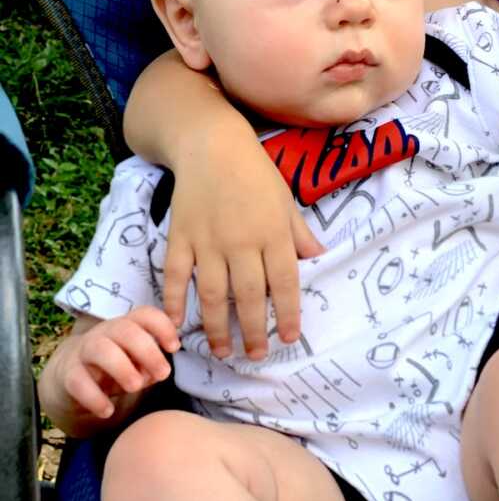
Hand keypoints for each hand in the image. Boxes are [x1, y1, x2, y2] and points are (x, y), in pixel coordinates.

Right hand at [56, 307, 178, 420]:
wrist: (70, 375)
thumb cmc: (115, 365)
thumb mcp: (135, 363)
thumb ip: (150, 365)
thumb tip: (158, 372)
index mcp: (127, 325)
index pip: (145, 315)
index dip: (162, 327)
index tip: (174, 347)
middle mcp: (106, 332)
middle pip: (126, 331)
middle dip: (148, 351)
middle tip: (163, 374)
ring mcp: (84, 350)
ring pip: (101, 349)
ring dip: (122, 368)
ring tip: (136, 387)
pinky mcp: (68, 374)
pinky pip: (79, 381)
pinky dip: (94, 397)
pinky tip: (108, 411)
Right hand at [164, 121, 324, 361]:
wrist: (212, 145)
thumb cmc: (255, 172)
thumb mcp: (285, 200)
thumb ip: (300, 233)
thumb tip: (320, 259)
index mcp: (273, 232)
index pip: (285, 282)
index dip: (288, 314)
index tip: (290, 338)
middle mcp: (242, 241)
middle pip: (250, 296)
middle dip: (254, 331)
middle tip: (255, 356)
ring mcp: (208, 241)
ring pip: (214, 294)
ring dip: (217, 327)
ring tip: (222, 351)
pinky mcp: (180, 237)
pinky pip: (176, 276)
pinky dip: (175, 302)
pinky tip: (176, 325)